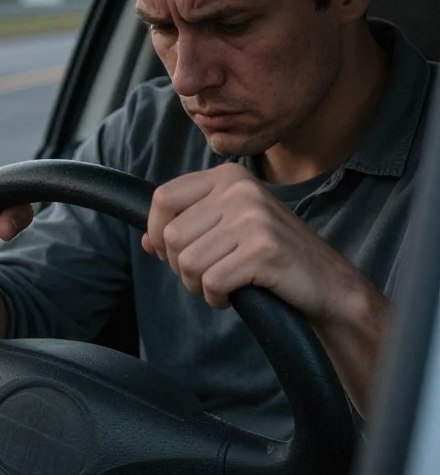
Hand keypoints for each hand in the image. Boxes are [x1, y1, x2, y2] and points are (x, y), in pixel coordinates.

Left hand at [142, 163, 349, 321]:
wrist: (328, 283)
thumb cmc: (271, 256)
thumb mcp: (228, 230)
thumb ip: (187, 229)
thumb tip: (146, 241)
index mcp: (228, 177)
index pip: (163, 198)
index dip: (157, 232)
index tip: (173, 253)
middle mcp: (240, 190)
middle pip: (172, 236)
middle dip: (181, 267)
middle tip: (208, 275)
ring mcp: (254, 218)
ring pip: (188, 262)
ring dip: (198, 285)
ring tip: (223, 285)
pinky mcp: (264, 250)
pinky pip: (211, 282)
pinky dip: (216, 297)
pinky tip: (235, 295)